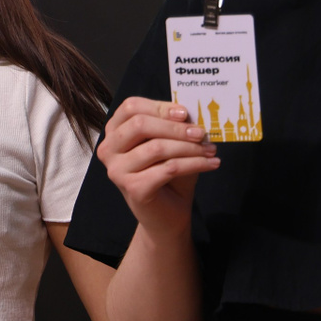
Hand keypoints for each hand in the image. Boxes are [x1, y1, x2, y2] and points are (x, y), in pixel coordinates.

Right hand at [97, 97, 219, 233]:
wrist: (167, 214)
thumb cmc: (167, 174)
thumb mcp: (169, 142)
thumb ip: (172, 125)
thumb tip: (189, 111)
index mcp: (114, 132)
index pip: (131, 107)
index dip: (159, 107)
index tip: (185, 113)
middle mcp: (109, 149)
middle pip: (140, 124)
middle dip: (175, 127)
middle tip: (201, 133)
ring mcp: (118, 170)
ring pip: (156, 147)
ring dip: (189, 147)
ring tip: (210, 149)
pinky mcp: (133, 188)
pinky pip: (168, 168)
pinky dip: (194, 164)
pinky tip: (211, 164)